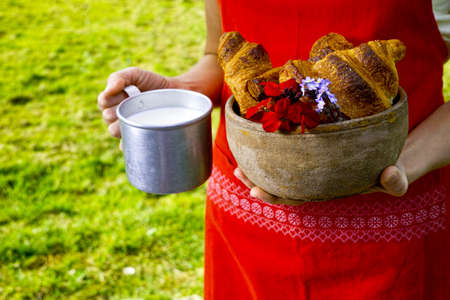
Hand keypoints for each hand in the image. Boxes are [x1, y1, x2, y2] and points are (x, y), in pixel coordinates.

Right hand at [97, 67, 180, 147]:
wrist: (177, 93)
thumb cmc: (154, 83)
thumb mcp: (136, 75)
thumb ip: (119, 78)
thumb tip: (108, 91)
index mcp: (113, 100)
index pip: (103, 102)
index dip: (111, 98)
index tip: (124, 93)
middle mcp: (118, 115)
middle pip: (107, 117)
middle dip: (117, 111)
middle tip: (134, 106)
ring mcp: (128, 127)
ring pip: (114, 131)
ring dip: (121, 126)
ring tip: (137, 119)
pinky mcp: (139, 138)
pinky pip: (126, 145)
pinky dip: (128, 143)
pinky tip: (137, 137)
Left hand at [234, 161, 408, 205]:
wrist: (389, 158)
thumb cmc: (387, 169)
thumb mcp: (395, 175)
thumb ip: (395, 180)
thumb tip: (391, 176)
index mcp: (324, 189)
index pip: (295, 196)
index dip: (276, 195)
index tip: (257, 191)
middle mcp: (312, 180)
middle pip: (279, 185)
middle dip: (256, 182)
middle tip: (237, 172)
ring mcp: (309, 166)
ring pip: (276, 170)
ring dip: (256, 167)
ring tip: (236, 163)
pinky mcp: (310, 150)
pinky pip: (285, 152)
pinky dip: (269, 147)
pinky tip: (254, 137)